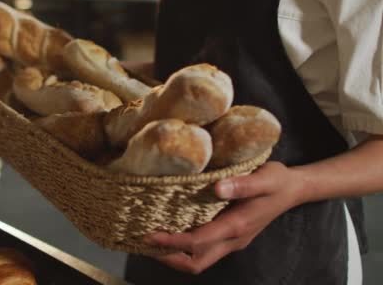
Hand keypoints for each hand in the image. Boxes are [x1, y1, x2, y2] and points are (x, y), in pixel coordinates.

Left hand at [144, 161, 307, 274]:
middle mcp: (233, 239)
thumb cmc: (278, 180)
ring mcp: (232, 241)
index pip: (198, 242)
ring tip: (153, 238)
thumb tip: (217, 188)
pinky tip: (172, 230)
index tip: (150, 234)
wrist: (295, 189)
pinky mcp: (231, 236)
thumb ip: (243, 184)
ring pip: (199, 260)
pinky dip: (185, 247)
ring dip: (175, 254)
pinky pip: (204, 250)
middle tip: (145, 240)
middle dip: (169, 257)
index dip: (172, 242)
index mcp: (237, 226)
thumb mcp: (265, 177)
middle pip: (196, 262)